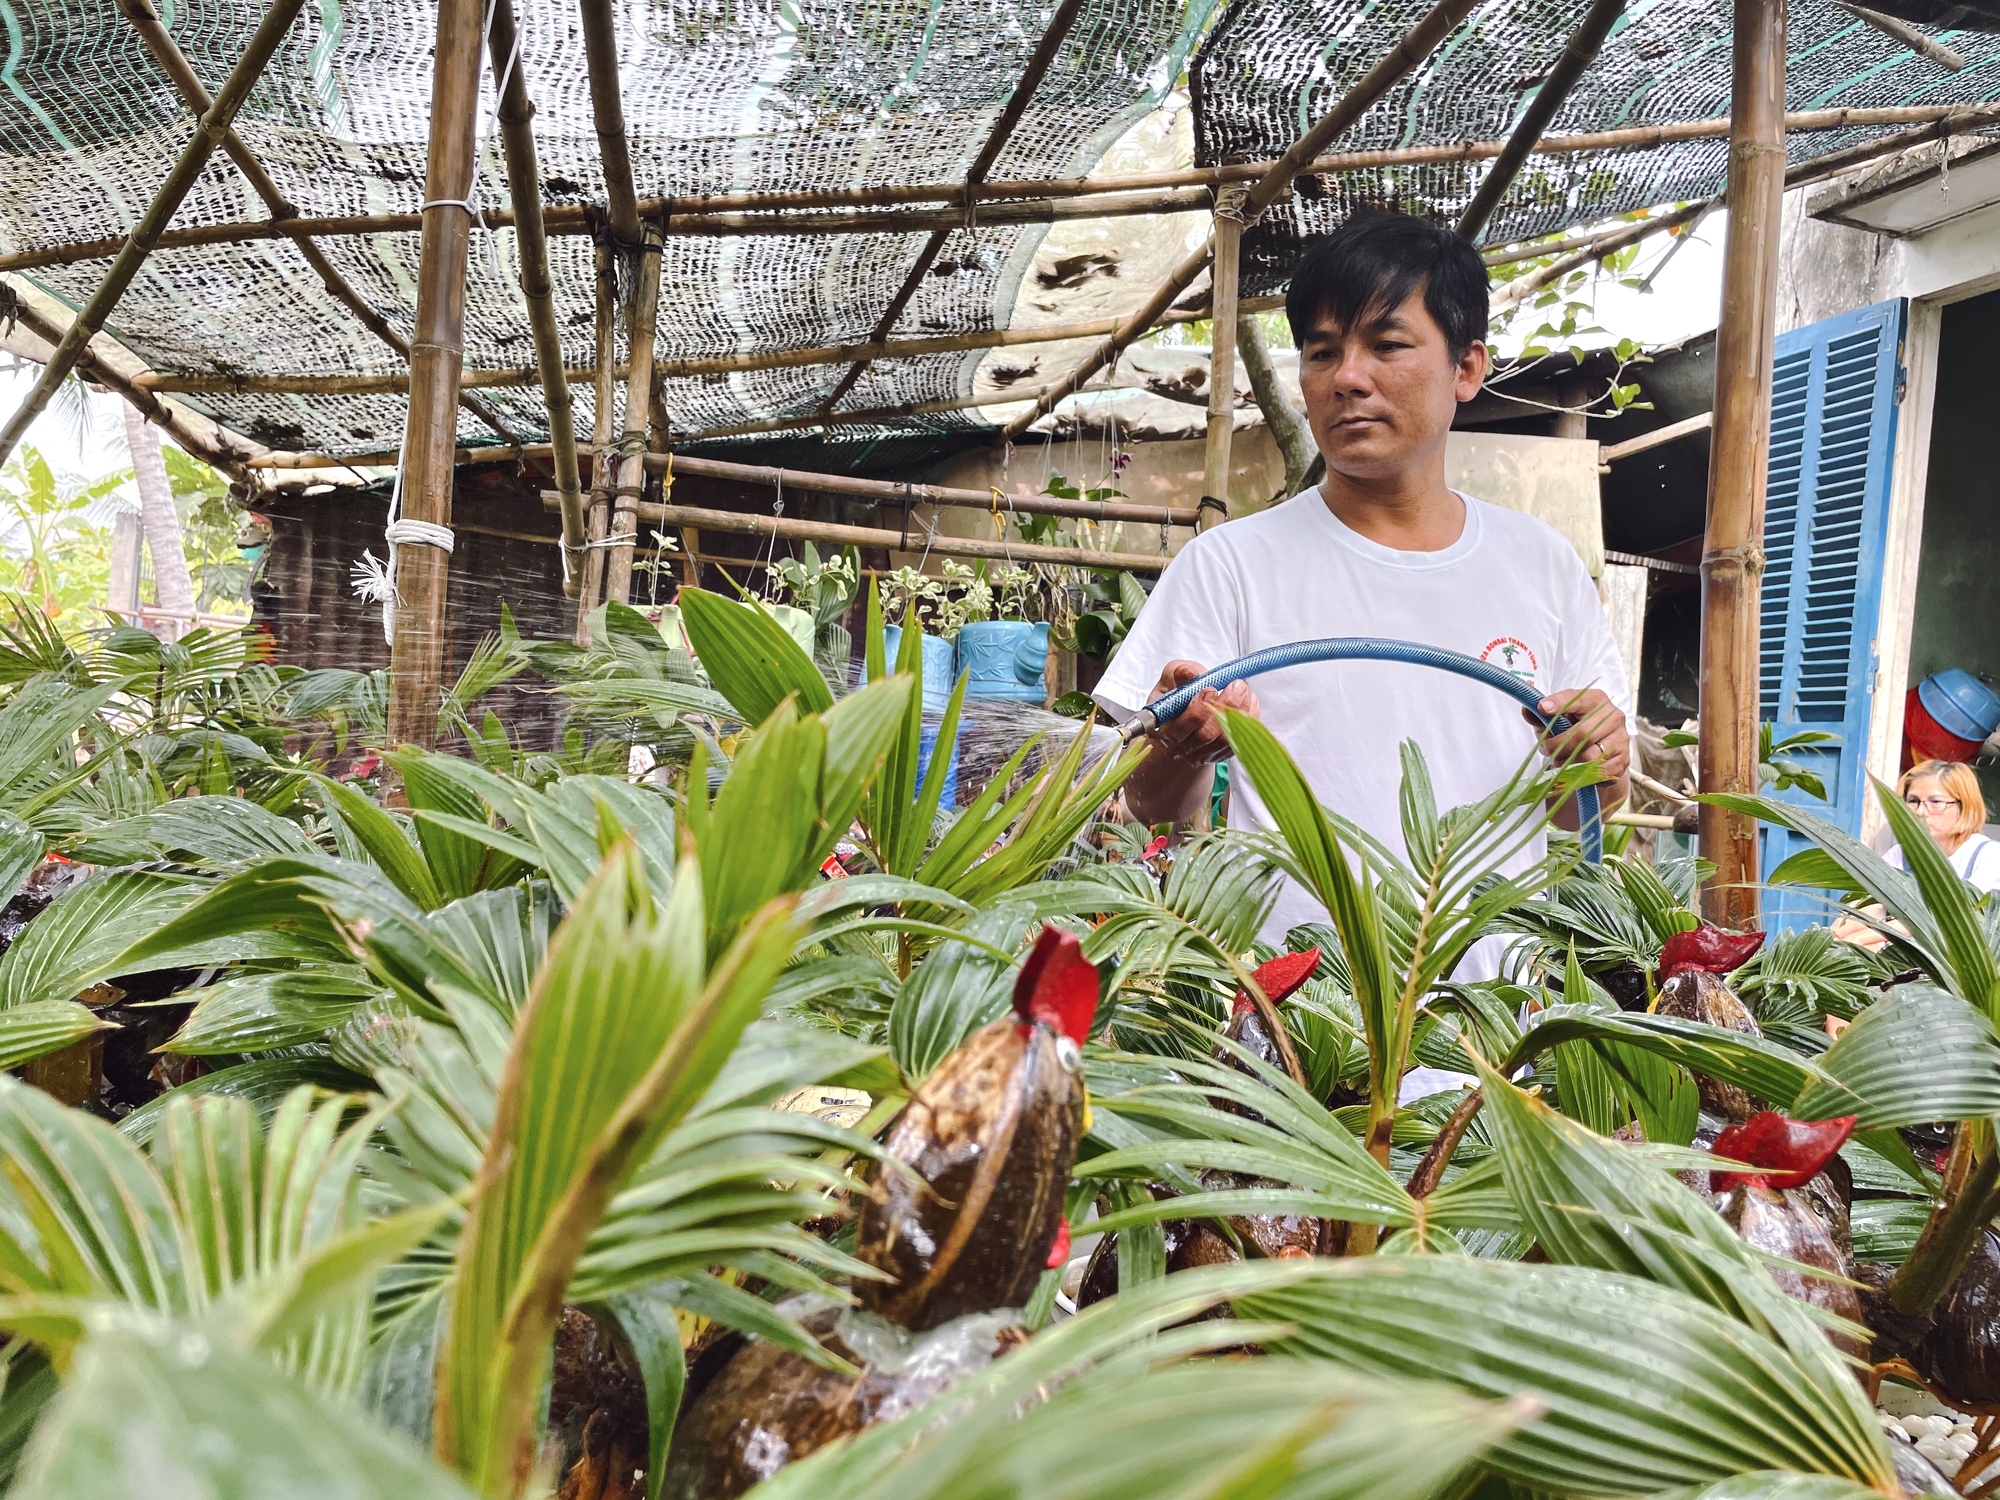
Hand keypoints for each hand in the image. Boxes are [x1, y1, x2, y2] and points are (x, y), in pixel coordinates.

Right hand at [1145, 660, 1259, 765]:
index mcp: (1166, 729)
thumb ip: (1178, 674)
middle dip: (1225, 707)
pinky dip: (1249, 719)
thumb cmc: (1177, 695)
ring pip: (1226, 739)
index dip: (1198, 709)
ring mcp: (1204, 753)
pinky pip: (1241, 740)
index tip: (1211, 688)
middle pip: (1206, 735)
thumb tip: (1189, 672)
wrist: (1184, 715)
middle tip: (1237, 685)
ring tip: (1245, 689)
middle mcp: (1183, 747)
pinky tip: (1250, 700)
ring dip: (1241, 712)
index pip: (1180, 728)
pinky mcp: (1223, 752)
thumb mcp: (1171, 678)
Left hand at [1532, 686, 1628, 786]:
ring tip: (1558, 761)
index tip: (1542, 708)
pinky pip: (1598, 772)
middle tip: (1546, 749)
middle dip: (1558, 745)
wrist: (1599, 751)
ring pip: (1590, 756)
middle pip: (1583, 733)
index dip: (1559, 703)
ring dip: (1568, 762)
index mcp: (1596, 699)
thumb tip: (1526, 709)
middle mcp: (1613, 716)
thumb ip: (1540, 716)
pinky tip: (1574, 770)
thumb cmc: (1573, 729)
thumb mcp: (1555, 720)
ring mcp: (1621, 738)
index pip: (1577, 699)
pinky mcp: (1623, 760)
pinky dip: (1582, 774)